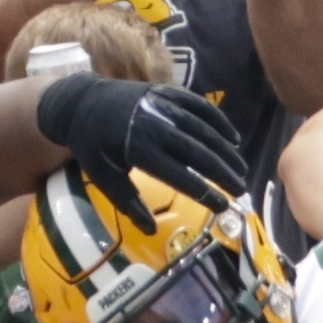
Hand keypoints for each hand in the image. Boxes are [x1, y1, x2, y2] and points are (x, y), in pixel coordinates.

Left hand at [33, 75, 247, 230]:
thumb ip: (128, 202)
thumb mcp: (103, 177)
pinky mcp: (166, 92)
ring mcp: (162, 106)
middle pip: (198, 153)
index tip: (222, 206)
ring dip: (225, 150)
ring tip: (241, 168)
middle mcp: (155, 126)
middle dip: (223, 172)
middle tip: (241, 189)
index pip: (181, 177)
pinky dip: (218, 121)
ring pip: (203, 129)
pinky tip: (232, 137)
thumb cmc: (93, 146)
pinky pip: (198, 105)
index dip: (205, 193)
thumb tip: (150, 231)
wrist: (80, 101)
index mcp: (139, 150)